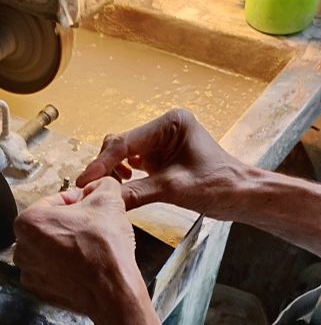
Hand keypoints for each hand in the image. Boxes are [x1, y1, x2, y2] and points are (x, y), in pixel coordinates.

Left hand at [13, 178, 147, 324]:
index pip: (55, 202)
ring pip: (50, 249)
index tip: (89, 207)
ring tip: (89, 247)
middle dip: (70, 224)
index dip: (77, 202)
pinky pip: (51, 270)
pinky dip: (65, 267)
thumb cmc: (104, 247)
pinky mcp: (38, 290)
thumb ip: (101, 184)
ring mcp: (28, 271)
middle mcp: (21, 247)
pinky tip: (83, 265)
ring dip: (67, 245)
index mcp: (28, 221)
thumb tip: (99, 184)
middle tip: (92, 227)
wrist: (111, 289)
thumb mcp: (108, 199)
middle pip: (50, 226)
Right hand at [77, 109, 244, 216]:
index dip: (102, 162)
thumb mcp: (173, 189)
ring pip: (122, 155)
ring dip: (112, 172)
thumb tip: (106, 201)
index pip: (125, 141)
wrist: (240, 196)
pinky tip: (122, 189)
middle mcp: (163, 129)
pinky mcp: (159, 159)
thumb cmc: (218, 185)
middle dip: (106, 166)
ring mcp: (160, 143)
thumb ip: (137, 193)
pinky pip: (131, 165)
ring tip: (108, 191)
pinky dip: (122, 177)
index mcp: (170, 123)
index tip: (84, 180)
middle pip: (120, 145)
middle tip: (93, 189)